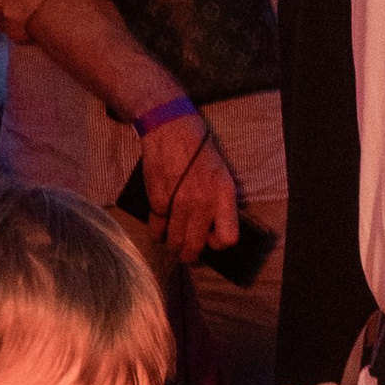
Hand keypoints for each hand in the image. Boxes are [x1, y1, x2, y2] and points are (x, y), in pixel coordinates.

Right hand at [138, 107, 240, 268]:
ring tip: (172, 243)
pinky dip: (156, 232)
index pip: (228, 238)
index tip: (211, 239)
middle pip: (196, 246)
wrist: (171, 129)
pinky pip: (156, 228)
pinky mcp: (158, 199)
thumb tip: (214, 227)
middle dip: (190, 254)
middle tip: (186, 252)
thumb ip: (220, 201)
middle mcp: (203, 202)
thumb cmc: (199, 149)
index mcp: (224, 195)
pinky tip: (158, 231)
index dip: (218, 243)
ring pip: (175, 241)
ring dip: (172, 246)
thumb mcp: (222, 173)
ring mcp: (179, 202)